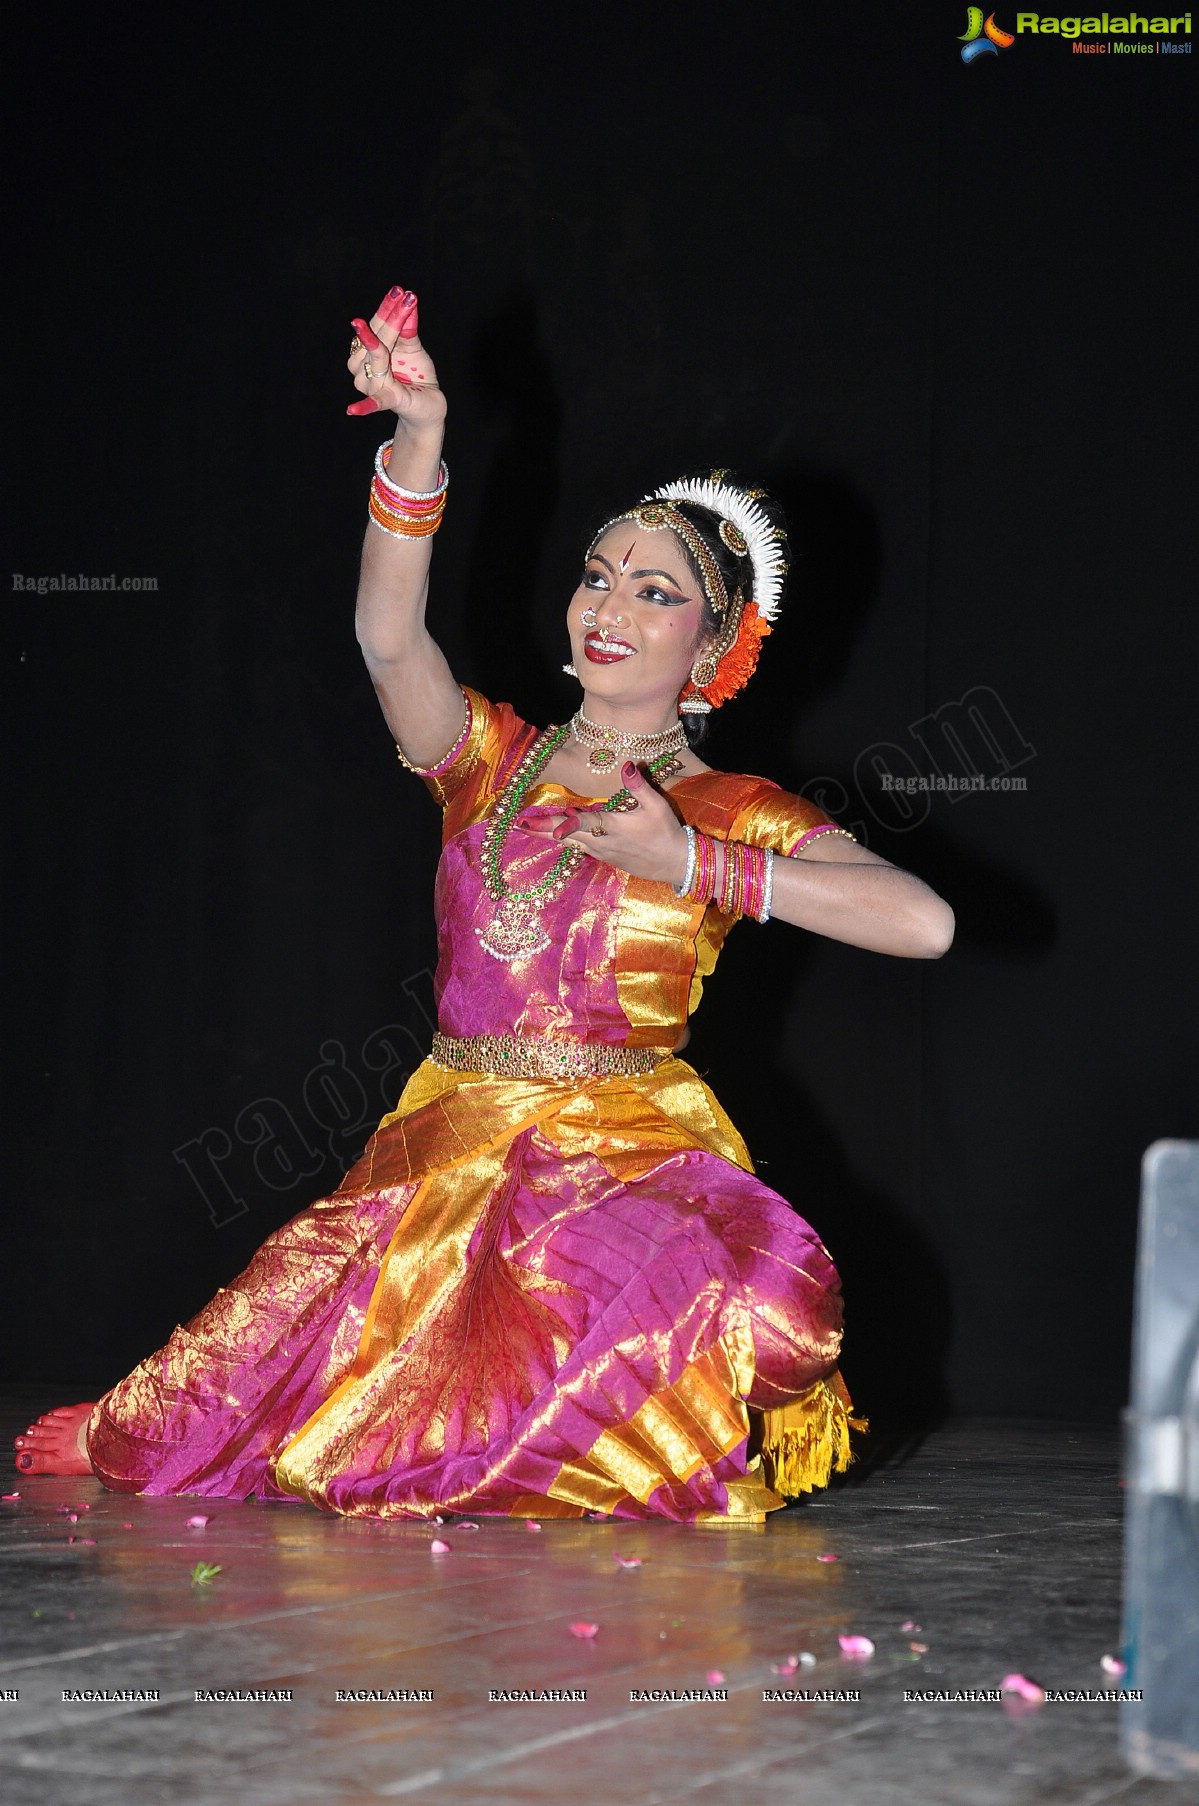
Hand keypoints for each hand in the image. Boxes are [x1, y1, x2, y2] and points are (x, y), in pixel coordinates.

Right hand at [346, 285, 446, 431]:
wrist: (428, 403)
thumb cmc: (415, 374)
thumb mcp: (414, 347)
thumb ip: (408, 328)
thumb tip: (409, 301)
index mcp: (370, 350)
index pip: (376, 325)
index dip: (386, 308)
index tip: (399, 291)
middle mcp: (365, 367)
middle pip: (373, 340)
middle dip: (390, 320)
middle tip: (405, 300)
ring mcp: (373, 385)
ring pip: (373, 361)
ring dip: (382, 344)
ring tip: (398, 324)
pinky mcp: (387, 400)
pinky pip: (372, 403)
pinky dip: (363, 406)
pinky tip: (352, 410)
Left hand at [517, 761, 690, 887]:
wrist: (677, 863)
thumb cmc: (667, 832)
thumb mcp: (657, 806)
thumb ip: (638, 786)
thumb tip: (626, 764)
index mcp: (614, 827)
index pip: (587, 823)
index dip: (569, 824)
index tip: (553, 828)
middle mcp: (603, 842)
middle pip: (567, 835)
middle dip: (542, 830)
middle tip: (519, 824)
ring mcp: (602, 853)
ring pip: (570, 843)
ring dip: (547, 835)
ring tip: (526, 828)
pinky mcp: (606, 858)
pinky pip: (579, 847)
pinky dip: (565, 839)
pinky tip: (555, 833)